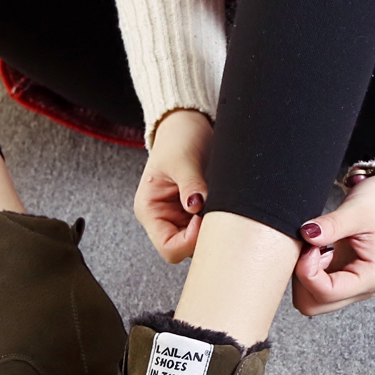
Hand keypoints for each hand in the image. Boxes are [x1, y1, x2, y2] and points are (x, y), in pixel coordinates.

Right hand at [133, 109, 212, 262]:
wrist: (187, 124)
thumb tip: (196, 206)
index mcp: (150, 211)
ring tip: (220, 205)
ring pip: (199, 242)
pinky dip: (219, 222)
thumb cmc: (178, 138)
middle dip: (203, 237)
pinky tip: (224, 206)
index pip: (169, 248)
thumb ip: (190, 185)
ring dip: (213, 229)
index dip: (189, 241)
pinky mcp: (196, 214)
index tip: (203, 218)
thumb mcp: (182, 159)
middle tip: (218, 214)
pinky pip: (209, 229)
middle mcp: (163, 219)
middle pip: (185, 250)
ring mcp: (180, 218)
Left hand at [292, 170, 374, 315]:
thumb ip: (331, 225)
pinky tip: (316, 251)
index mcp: (373, 276)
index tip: (308, 247)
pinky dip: (307, 272)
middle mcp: (364, 288)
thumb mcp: (358, 210)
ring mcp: (352, 287)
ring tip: (314, 248)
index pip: (326, 292)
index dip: (307, 272)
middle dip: (302, 278)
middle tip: (308, 248)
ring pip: (311, 299)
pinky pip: (314, 288)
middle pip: (314, 304)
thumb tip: (306, 234)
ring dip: (303, 276)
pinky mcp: (342, 280)